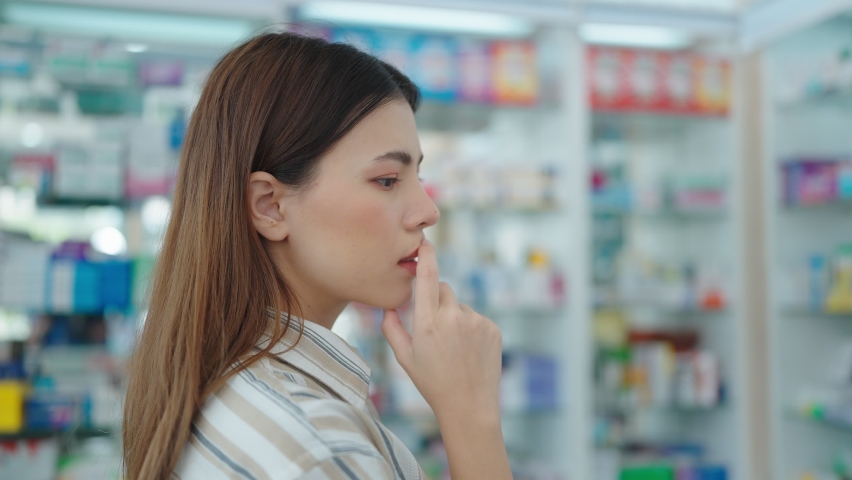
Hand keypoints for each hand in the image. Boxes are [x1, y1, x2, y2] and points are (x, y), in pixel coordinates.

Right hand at [382, 239, 502, 420]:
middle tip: (435, 329)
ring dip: (455, 318)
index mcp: (427, 323)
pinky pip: (476, 318)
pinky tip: (468, 351)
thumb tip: (388, 305)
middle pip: (443, 289)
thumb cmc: (432, 382)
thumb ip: (391, 327)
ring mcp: (476, 322)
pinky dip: (471, 328)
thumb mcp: (404, 357)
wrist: (468, 406)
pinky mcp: (492, 328)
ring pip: (460, 306)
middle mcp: (453, 317)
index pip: (428, 277)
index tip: (425, 242)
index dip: (427, 256)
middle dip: (437, 300)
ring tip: (454, 348)